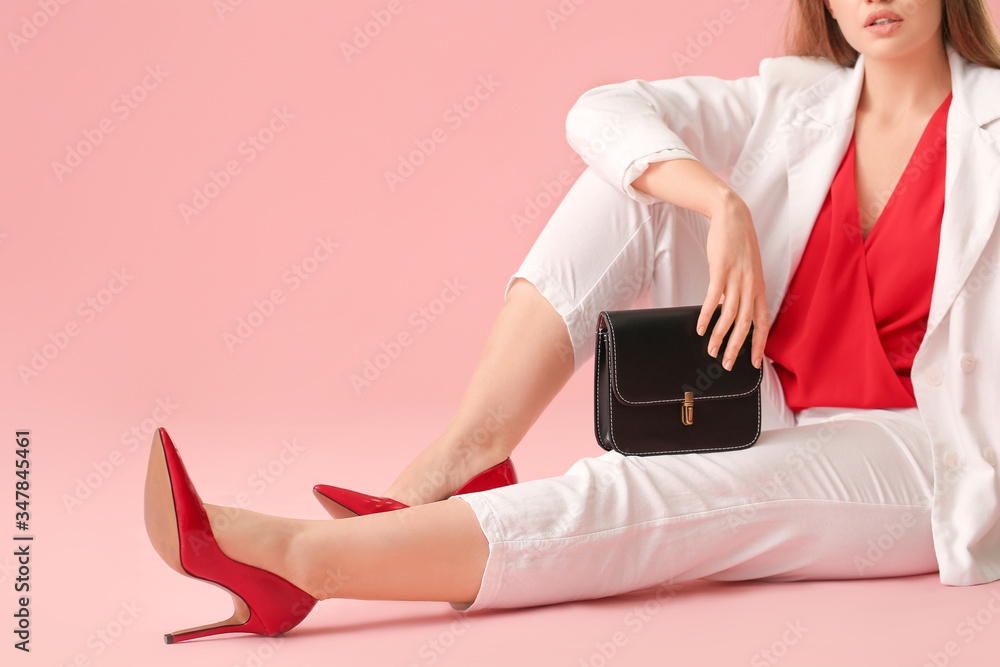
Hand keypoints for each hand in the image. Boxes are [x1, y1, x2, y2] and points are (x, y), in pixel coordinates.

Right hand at [696, 191, 768, 370]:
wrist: (733, 216)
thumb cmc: (739, 243)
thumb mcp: (748, 269)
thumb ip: (743, 290)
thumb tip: (732, 310)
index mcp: (759, 288)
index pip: (763, 323)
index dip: (759, 344)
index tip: (753, 363)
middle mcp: (751, 286)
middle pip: (745, 325)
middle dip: (736, 348)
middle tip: (727, 365)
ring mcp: (736, 279)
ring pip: (729, 316)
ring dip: (719, 336)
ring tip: (710, 350)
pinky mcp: (721, 270)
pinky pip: (713, 299)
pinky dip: (706, 316)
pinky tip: (700, 327)